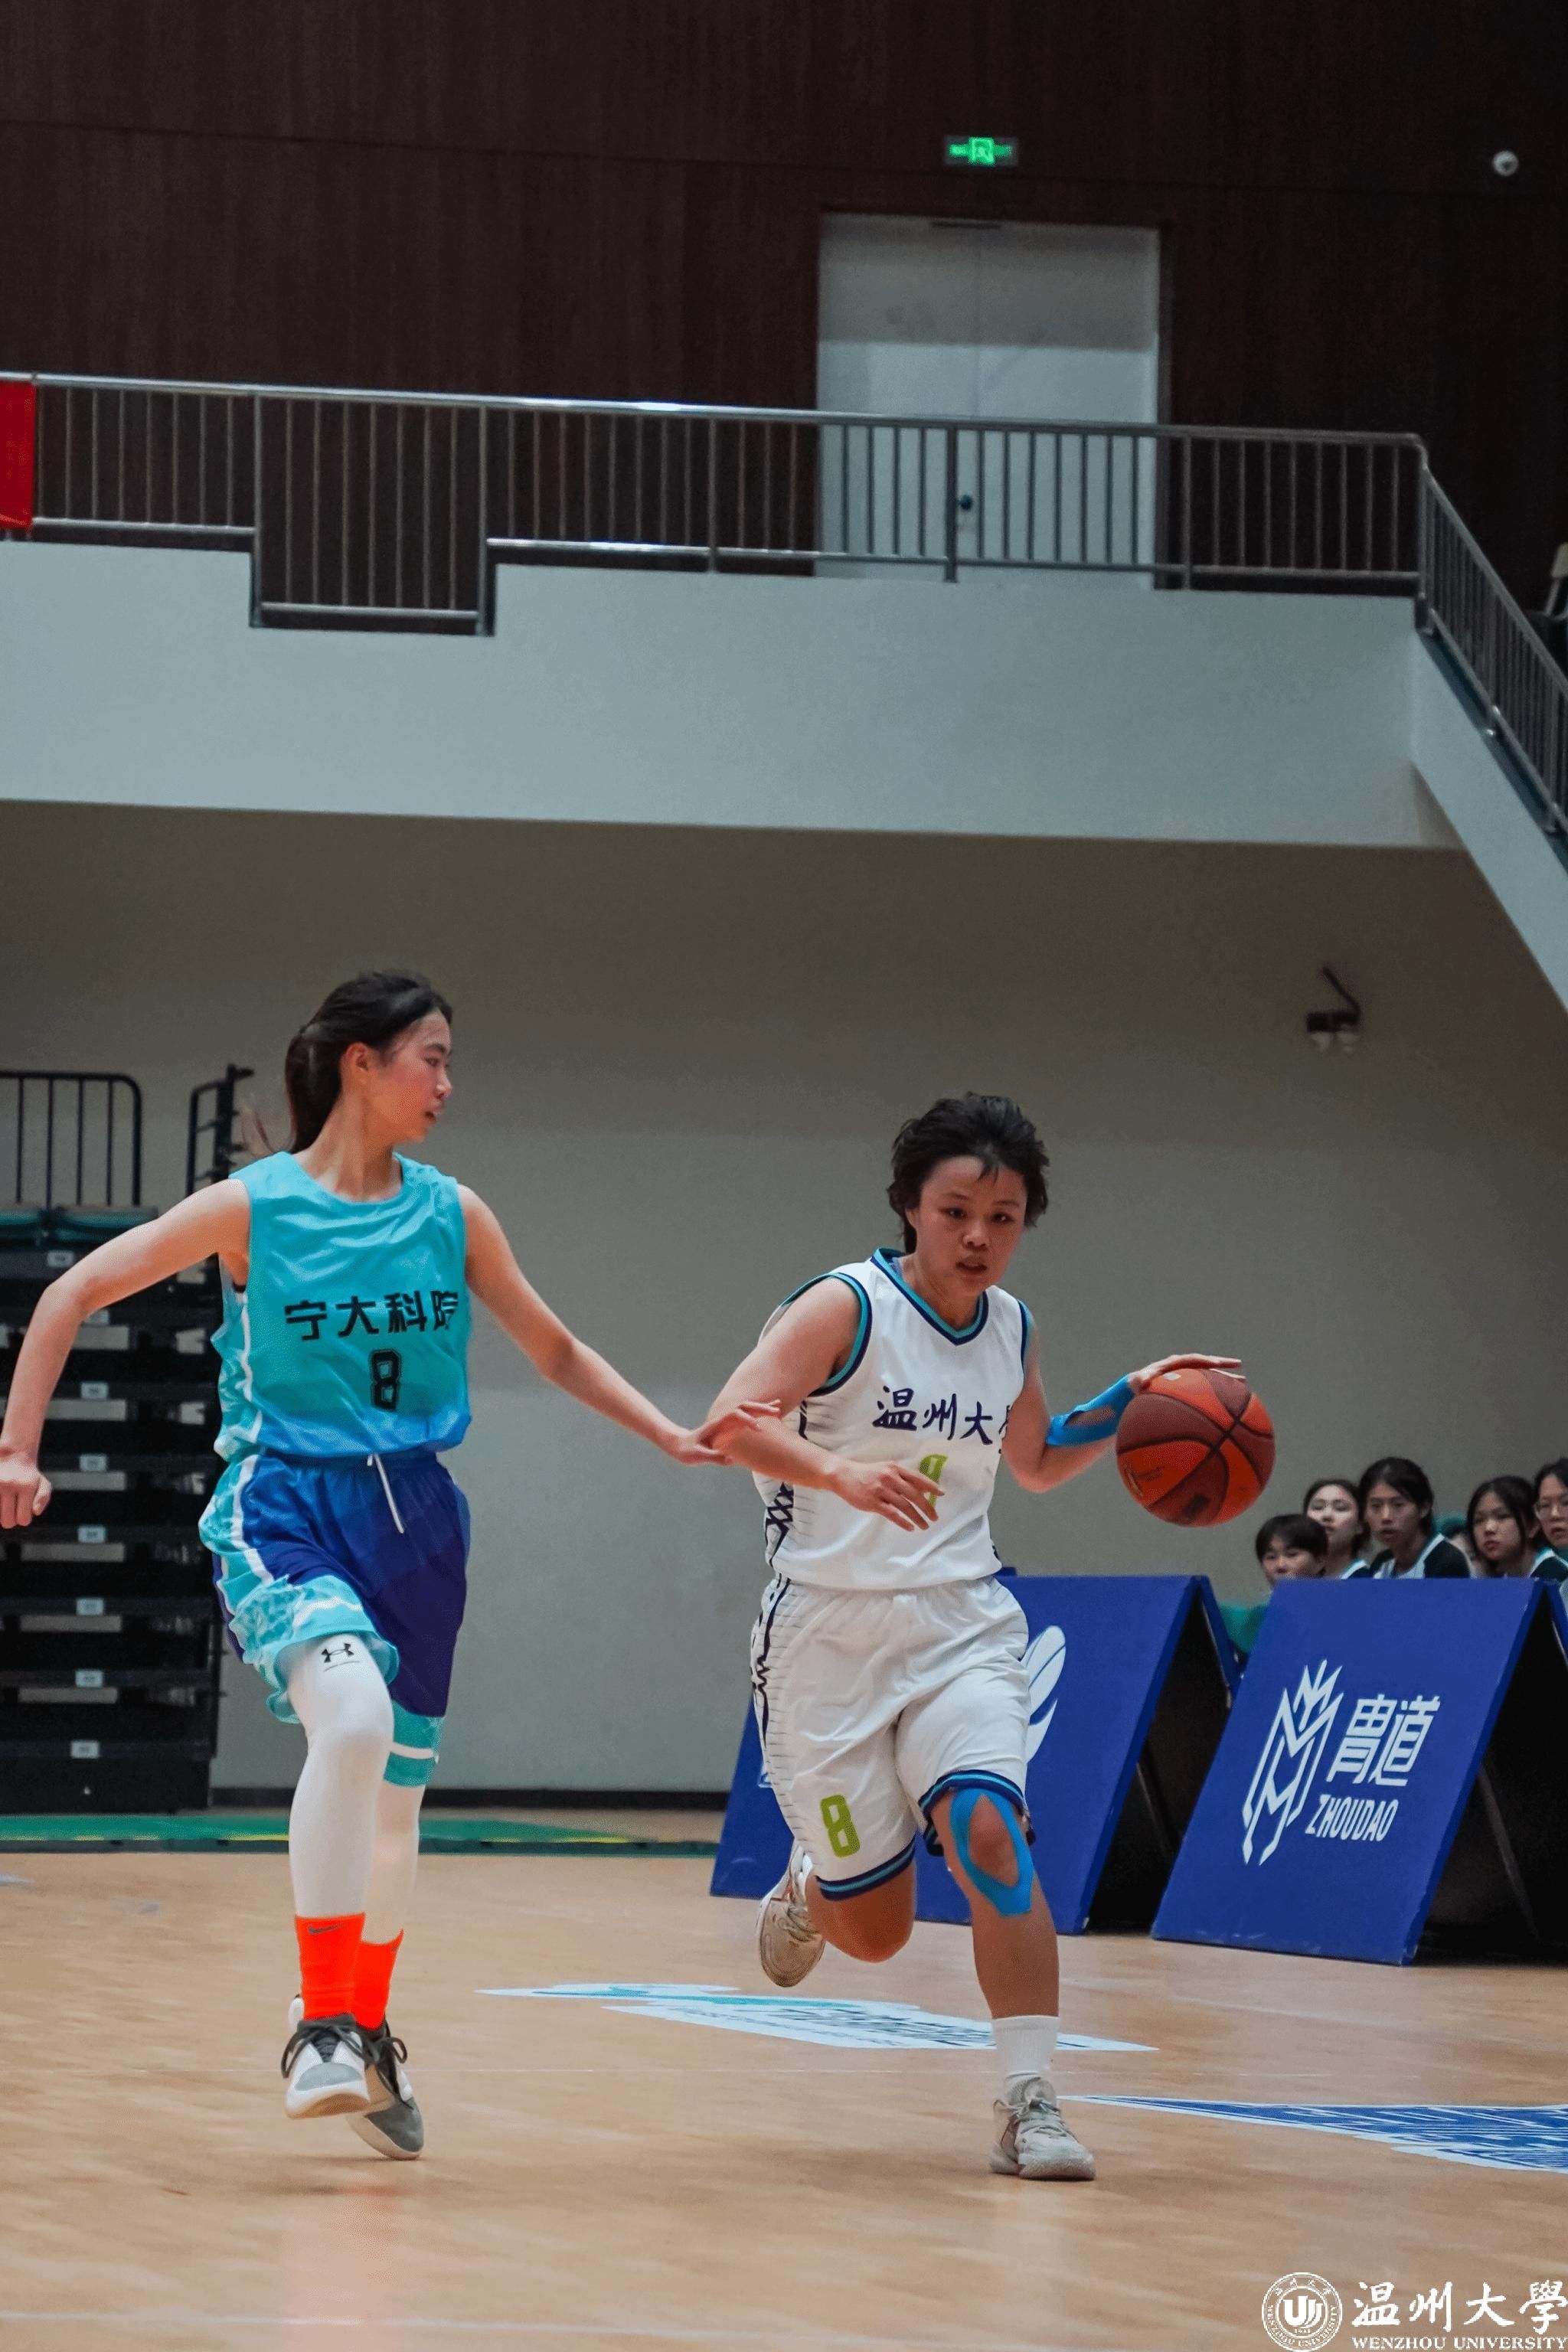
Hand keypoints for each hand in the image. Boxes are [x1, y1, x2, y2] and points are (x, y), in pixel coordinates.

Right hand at [0, 1449, 51, 1528]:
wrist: (11, 1455)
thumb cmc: (28, 1475)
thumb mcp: (42, 1484)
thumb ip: (43, 1498)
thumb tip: (36, 1511)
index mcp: (27, 1486)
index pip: (24, 1520)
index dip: (23, 1518)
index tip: (23, 1509)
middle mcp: (9, 1484)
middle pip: (8, 1522)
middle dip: (11, 1519)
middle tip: (13, 1507)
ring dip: (0, 1514)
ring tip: (5, 1502)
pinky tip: (0, 1499)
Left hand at [665, 1399, 782, 1466]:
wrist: (681, 1444)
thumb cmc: (688, 1450)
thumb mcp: (697, 1455)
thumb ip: (712, 1457)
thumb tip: (729, 1459)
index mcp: (717, 1425)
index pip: (734, 1416)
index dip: (747, 1420)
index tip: (759, 1428)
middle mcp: (723, 1420)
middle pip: (743, 1407)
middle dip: (759, 1408)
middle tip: (775, 1411)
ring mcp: (727, 1422)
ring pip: (746, 1409)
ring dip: (762, 1407)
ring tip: (778, 1406)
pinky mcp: (729, 1426)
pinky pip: (746, 1417)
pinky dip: (758, 1414)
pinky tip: (769, 1414)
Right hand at [831, 1459, 941, 1532]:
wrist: (843, 1475)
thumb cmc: (867, 1473)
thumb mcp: (886, 1469)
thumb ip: (904, 1478)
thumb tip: (924, 1490)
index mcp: (895, 1468)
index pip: (918, 1478)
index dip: (931, 1486)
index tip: (941, 1494)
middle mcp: (890, 1478)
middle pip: (914, 1494)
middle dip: (927, 1507)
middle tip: (934, 1517)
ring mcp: (881, 1490)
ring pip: (904, 1506)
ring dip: (917, 1517)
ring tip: (924, 1526)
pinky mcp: (872, 1502)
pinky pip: (892, 1514)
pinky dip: (903, 1521)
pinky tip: (910, 1527)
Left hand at [1129, 1353, 1242, 1394]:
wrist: (1139, 1387)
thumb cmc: (1138, 1383)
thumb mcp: (1138, 1381)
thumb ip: (1142, 1379)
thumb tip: (1142, 1382)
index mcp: (1175, 1363)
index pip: (1193, 1359)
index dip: (1204, 1361)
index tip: (1215, 1364)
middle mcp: (1185, 1367)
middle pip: (1207, 1363)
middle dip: (1222, 1364)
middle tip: (1238, 1364)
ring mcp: (1190, 1376)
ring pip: (1211, 1376)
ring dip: (1225, 1378)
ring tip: (1242, 1382)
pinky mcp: (1191, 1386)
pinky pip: (1208, 1388)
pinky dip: (1218, 1391)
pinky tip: (1230, 1400)